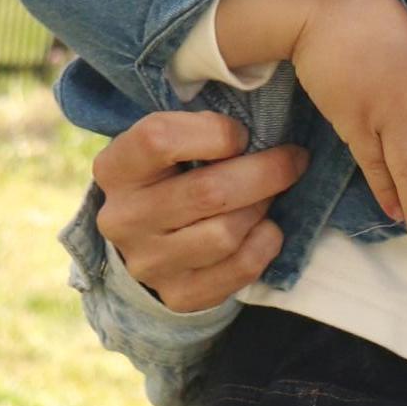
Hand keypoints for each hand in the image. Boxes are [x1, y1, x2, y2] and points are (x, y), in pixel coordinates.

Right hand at [91, 112, 309, 311]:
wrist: (151, 244)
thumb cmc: (172, 178)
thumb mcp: (168, 146)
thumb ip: (197, 129)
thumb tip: (264, 110)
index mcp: (114, 168)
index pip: (158, 138)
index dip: (214, 133)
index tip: (241, 135)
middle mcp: (122, 218)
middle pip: (208, 191)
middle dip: (265, 171)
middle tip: (292, 159)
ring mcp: (148, 262)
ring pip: (226, 233)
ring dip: (262, 209)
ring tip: (268, 195)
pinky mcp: (178, 295)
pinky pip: (239, 268)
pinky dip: (265, 244)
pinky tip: (265, 228)